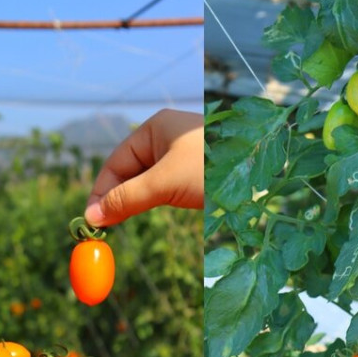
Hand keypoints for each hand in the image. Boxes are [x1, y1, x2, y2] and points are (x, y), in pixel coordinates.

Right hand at [84, 109, 203, 226]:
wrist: (264, 173)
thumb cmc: (211, 168)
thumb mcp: (165, 183)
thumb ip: (128, 198)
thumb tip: (92, 216)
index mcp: (155, 128)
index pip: (116, 162)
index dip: (102, 191)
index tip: (92, 219)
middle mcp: (165, 140)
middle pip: (129, 172)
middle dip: (116, 198)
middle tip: (102, 228)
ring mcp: (180, 158)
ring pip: (146, 183)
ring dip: (132, 203)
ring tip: (116, 225)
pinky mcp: (191, 175)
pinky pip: (163, 189)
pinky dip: (150, 203)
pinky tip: (140, 215)